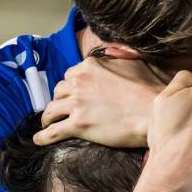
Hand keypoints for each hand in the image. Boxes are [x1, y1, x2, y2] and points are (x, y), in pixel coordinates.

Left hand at [34, 57, 164, 146]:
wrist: (153, 113)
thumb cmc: (149, 89)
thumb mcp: (133, 61)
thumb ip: (117, 55)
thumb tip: (112, 52)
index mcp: (89, 67)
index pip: (70, 75)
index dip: (70, 87)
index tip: (72, 95)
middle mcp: (79, 82)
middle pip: (58, 91)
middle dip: (59, 100)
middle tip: (60, 110)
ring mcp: (77, 104)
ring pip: (51, 110)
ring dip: (47, 117)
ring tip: (46, 124)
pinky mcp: (79, 125)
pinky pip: (53, 131)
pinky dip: (43, 136)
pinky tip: (38, 140)